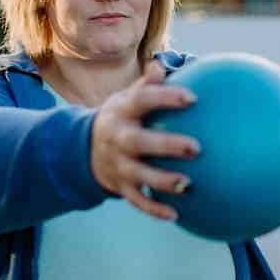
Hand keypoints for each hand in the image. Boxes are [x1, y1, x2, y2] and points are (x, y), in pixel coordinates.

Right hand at [90, 60, 199, 219]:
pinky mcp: (119, 186)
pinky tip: (176, 215)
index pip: (143, 101)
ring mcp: (117, 165)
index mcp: (122, 111)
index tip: (193, 98)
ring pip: (139, 175)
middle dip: (167, 145)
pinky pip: (137, 200)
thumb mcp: (128, 97)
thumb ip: (148, 85)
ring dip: (162, 181)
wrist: (83, 149)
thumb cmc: (123, 117)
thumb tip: (163, 64)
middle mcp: (117, 138)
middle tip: (197, 147)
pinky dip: (154, 209)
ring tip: (188, 184)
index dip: (166, 98)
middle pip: (140, 142)